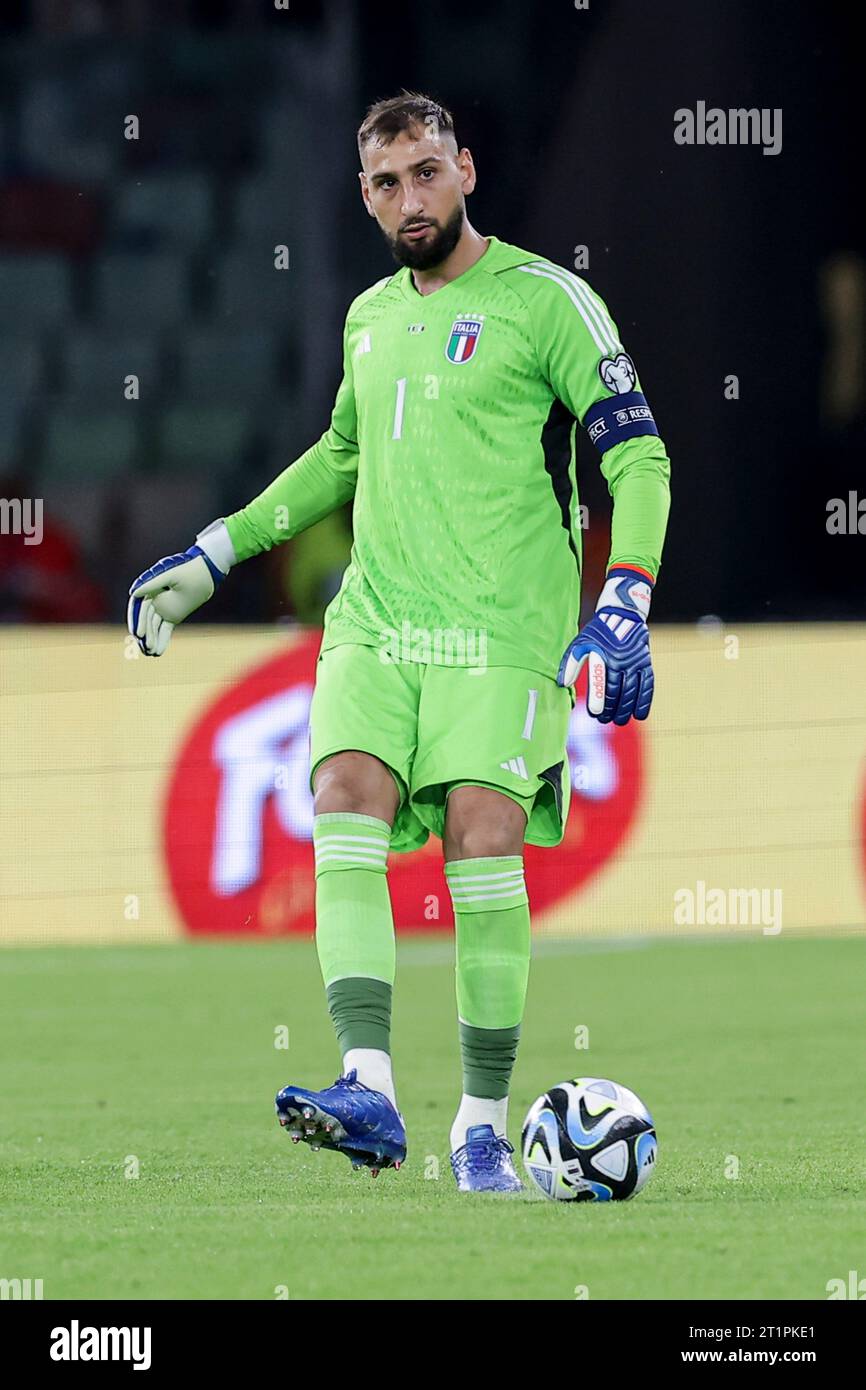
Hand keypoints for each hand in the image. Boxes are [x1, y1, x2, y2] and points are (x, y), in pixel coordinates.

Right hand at [127, 521, 232, 655]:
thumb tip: (133, 593)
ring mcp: (163, 608)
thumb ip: (152, 583)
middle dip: (145, 634)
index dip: (136, 620)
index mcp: (150, 587)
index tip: (138, 634)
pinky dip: (162, 640)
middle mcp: (154, 599)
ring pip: (154, 627)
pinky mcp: (172, 616)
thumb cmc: (189, 569)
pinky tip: (158, 652)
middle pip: (145, 620)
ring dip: (152, 639)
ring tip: (151, 653)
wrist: (207, 572)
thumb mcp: (170, 575)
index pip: (138, 607)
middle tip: (145, 648)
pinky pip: (165, 629)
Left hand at [557, 567, 653, 723]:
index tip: (595, 714)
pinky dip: (645, 701)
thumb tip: (562, 684)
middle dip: (611, 709)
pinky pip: (648, 685)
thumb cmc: (598, 632)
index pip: (602, 683)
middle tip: (604, 720)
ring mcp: (636, 662)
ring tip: (618, 720)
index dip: (599, 700)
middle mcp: (622, 660)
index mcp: (604, 656)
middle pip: (618, 691)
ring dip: (626, 709)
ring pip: (633, 691)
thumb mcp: (580, 643)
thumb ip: (570, 663)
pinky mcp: (646, 663)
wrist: (623, 614)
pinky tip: (640, 715)